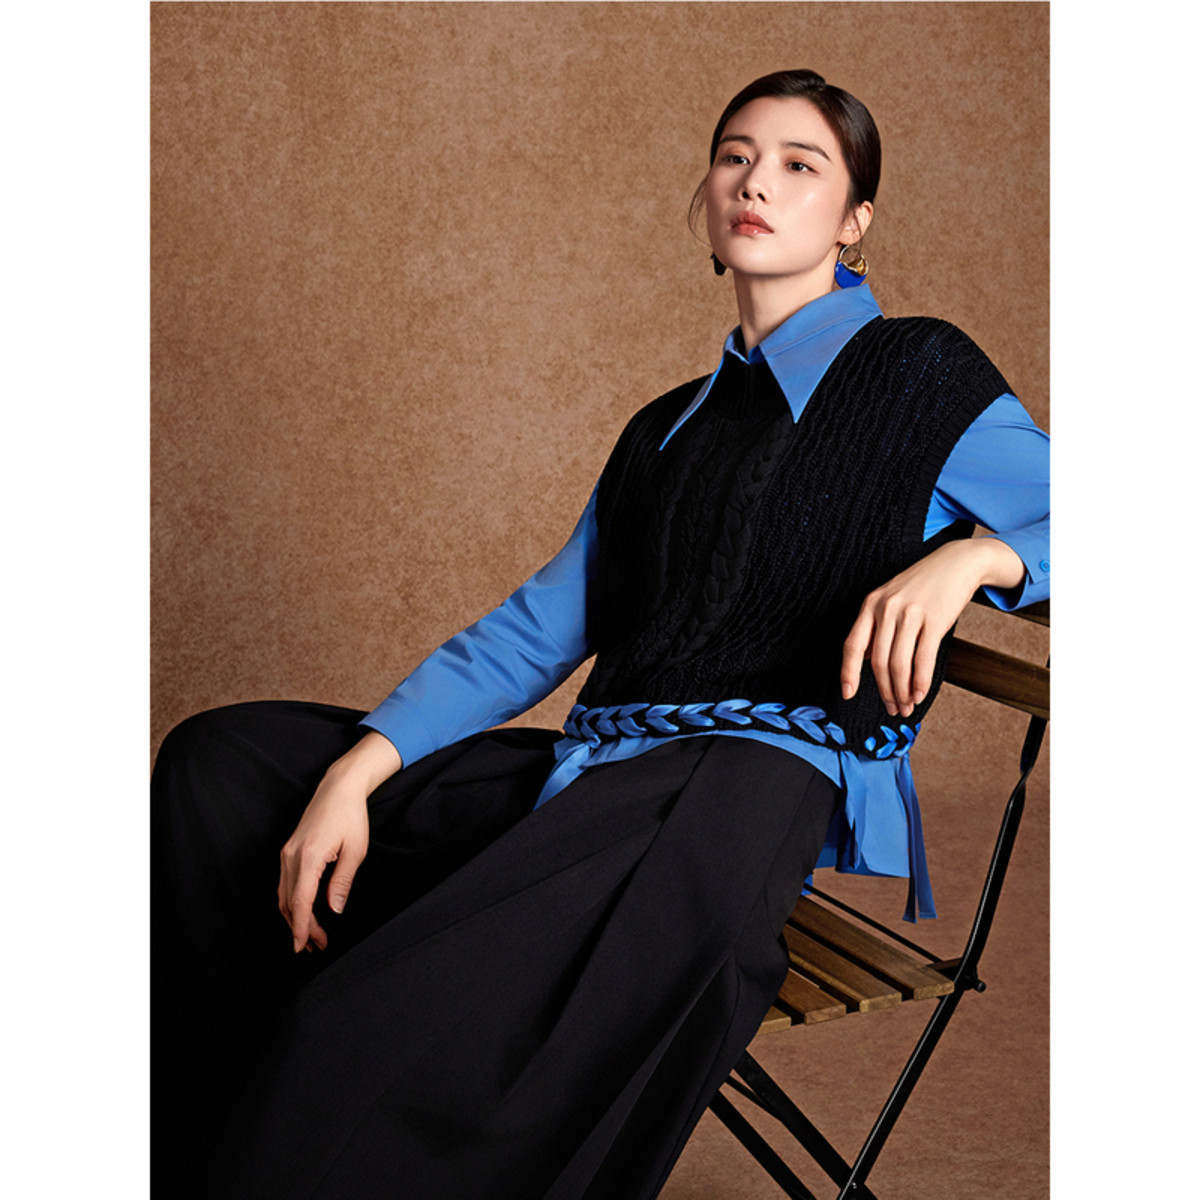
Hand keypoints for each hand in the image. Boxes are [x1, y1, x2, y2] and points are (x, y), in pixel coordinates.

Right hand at [278, 731, 401, 952]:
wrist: (339, 787)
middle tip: (317, 946)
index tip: (302, 946)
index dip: (300, 927)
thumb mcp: (355, 851)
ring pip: (283, 895)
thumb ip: (342, 882)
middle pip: (288, 902)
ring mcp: (286, 852)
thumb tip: (334, 910)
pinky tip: (303, 912)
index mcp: (308, 857)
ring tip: (311, 936)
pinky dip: (291, 902)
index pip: (299, 901)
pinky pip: (285, 883)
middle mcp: (291, 856)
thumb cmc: (351, 816)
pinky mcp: (288, 850)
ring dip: (295, 917)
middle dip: (300, 927)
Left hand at [840, 538, 1024, 718]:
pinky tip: (920, 694)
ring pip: (899, 664)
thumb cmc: (922, 584)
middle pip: (878, 661)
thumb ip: (876, 625)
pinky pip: (923, 659)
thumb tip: (865, 660)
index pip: (852, 644)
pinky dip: (920, 682)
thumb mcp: (890, 598)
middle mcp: (887, 608)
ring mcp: (910, 614)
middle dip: (884, 691)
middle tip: (892, 708)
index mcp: (870, 604)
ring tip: (906, 706)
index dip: (848, 672)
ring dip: (902, 692)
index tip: (847, 694)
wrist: (957, 562)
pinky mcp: (935, 620)